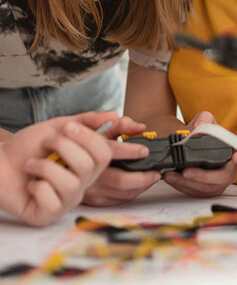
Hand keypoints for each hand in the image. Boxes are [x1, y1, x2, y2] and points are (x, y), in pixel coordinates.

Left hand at [0, 112, 116, 225]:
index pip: (104, 154)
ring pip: (71, 184)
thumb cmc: (27, 148)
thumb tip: (113, 116)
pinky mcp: (47, 215)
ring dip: (45, 167)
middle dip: (63, 147)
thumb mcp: (57, 127)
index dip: (89, 138)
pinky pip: (52, 201)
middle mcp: (81, 184)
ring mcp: (65, 201)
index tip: (68, 127)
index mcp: (87, 165)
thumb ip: (86, 121)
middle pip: (88, 166)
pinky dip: (36, 187)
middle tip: (46, 142)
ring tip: (31, 164)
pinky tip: (30, 185)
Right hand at [81, 115, 161, 205]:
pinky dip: (130, 194)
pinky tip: (138, 185)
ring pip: (121, 193)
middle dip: (144, 177)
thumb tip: (140, 127)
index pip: (112, 152)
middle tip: (156, 171)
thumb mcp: (95, 126)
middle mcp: (88, 173)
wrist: (53, 159)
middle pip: (121, 180)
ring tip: (151, 178)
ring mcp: (89, 189)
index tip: (145, 150)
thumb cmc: (78, 141)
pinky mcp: (90, 200)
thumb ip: (118, 124)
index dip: (132, 151)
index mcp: (88, 153)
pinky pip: (115, 201)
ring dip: (141, 186)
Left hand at [163, 111, 236, 196]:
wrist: (187, 144)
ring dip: (188, 183)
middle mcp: (230, 168)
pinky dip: (182, 187)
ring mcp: (219, 181)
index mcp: (234, 149)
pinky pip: (197, 193)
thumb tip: (199, 127)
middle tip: (186, 171)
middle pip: (224, 177)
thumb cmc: (201, 134)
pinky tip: (172, 178)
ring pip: (208, 188)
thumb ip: (203, 119)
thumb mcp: (204, 120)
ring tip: (172, 174)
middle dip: (204, 176)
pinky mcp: (207, 190)